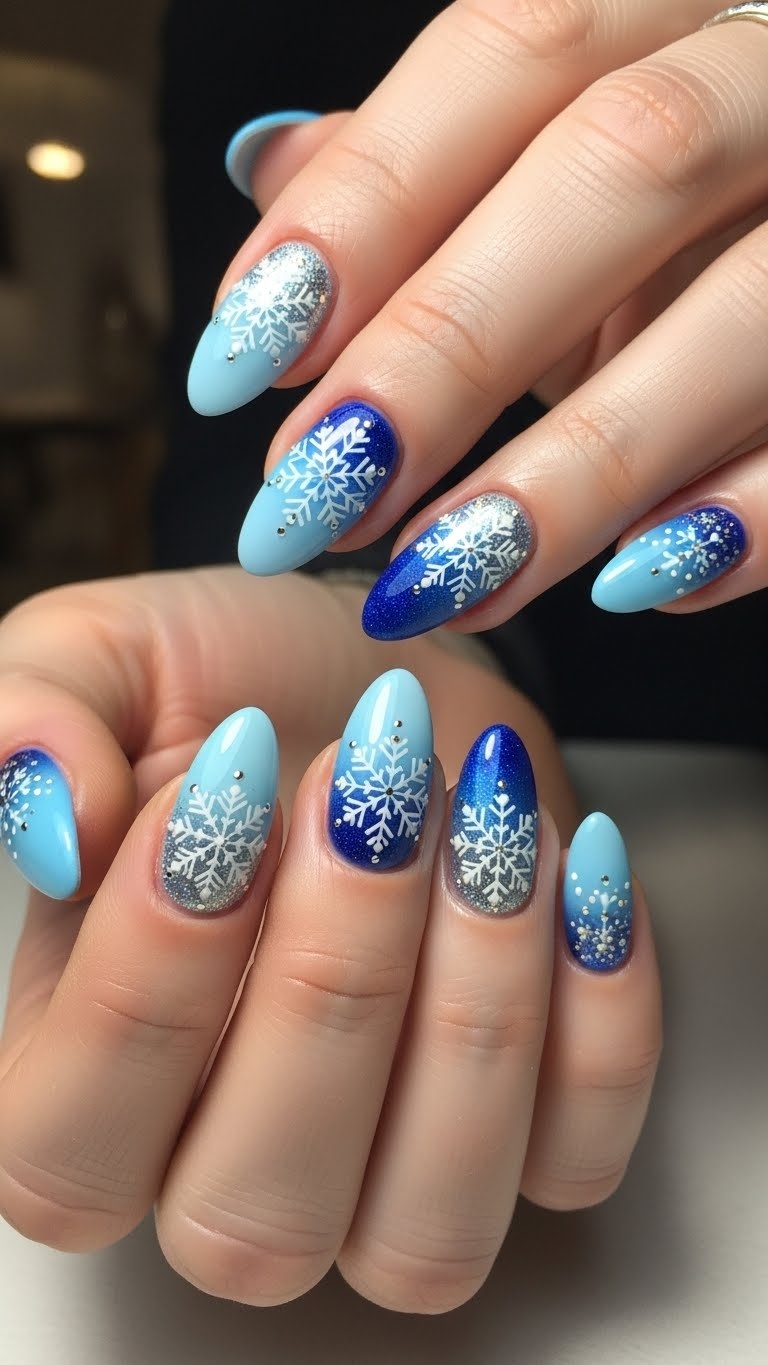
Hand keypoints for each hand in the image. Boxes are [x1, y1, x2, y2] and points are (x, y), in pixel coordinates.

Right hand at [0, 569, 659, 1311]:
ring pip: (423, 1229)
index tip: (218, 788)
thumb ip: (36, 717)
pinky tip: (571, 862)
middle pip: (253, 1215)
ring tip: (482, 816)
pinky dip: (598, 1009)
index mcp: (71, 1085)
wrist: (382, 682)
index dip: (150, 979)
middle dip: (332, 981)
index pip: (67, 1149)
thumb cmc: (232, 684)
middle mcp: (218, 1169)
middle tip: (370, 787)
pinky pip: (576, 1156)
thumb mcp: (103, 660)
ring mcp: (380, 1178)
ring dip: (472, 1006)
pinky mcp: (526, 1138)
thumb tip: (53, 821)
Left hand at [190, 1, 766, 631]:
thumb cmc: (698, 213)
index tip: (241, 359)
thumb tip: (270, 166)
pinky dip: (748, 516)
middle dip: (446, 343)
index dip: (365, 205)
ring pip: (745, 309)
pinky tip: (637, 585)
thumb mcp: (560, 170)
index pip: (514, 50)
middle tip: (312, 495)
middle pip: (622, 165)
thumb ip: (438, 170)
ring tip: (437, 580)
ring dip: (576, 466)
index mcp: (677, 6)